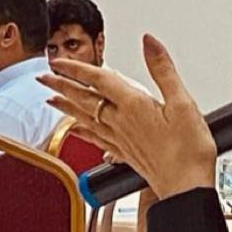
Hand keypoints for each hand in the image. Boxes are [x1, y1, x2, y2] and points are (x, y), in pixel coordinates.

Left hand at [38, 34, 216, 199]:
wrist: (185, 188)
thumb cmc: (188, 150)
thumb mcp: (183, 102)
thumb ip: (163, 70)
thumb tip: (149, 42)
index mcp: (133, 106)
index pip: (98, 79)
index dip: (76, 68)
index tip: (59, 61)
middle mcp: (121, 123)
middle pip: (85, 99)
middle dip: (61, 86)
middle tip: (42, 78)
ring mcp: (121, 139)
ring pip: (86, 119)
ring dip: (66, 108)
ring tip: (50, 101)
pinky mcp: (125, 154)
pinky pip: (96, 139)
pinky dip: (82, 132)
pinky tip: (76, 130)